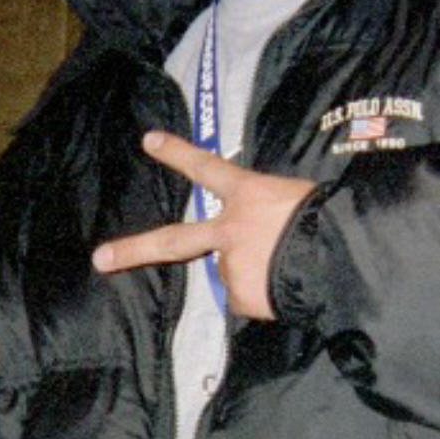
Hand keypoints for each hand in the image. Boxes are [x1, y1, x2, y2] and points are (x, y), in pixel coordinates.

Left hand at [90, 131, 314, 319]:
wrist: (339, 259)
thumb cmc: (328, 219)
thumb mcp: (298, 197)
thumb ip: (269, 212)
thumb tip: (264, 236)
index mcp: (248, 194)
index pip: (207, 167)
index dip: (177, 153)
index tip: (149, 140)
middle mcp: (230, 229)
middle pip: (173, 240)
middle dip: (134, 249)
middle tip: (100, 258)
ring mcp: (232, 265)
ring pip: (234, 274)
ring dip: (254, 275)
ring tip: (287, 270)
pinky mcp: (243, 296)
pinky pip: (249, 298)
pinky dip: (264, 297)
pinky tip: (285, 289)